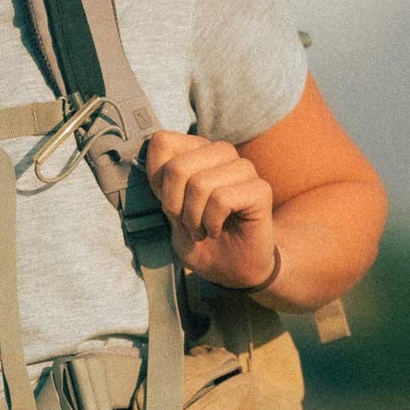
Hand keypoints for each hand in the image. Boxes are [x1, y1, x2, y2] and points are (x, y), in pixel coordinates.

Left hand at [141, 131, 277, 288]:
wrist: (231, 268)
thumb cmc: (199, 237)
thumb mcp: (168, 209)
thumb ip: (160, 180)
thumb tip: (149, 148)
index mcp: (197, 151)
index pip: (162, 141)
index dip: (157, 178)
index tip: (169, 203)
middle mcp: (221, 153)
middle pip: (178, 165)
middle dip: (174, 204)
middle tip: (187, 222)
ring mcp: (243, 168)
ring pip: (200, 183)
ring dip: (194, 216)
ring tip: (201, 228)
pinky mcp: (260, 189)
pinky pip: (221, 199)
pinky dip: (211, 222)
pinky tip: (216, 230)